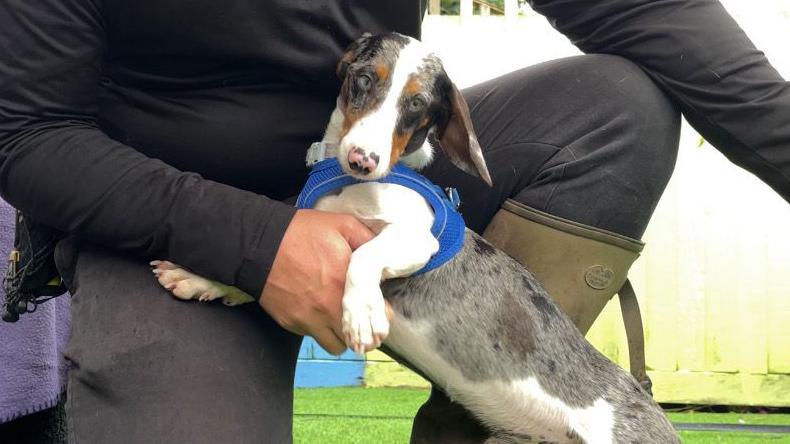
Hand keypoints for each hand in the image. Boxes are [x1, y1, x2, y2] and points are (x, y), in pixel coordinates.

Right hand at [259, 209, 374, 354]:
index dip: (382, 313)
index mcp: (348, 284)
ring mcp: (310, 320)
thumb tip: (382, 254)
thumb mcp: (342, 225)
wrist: (258, 244)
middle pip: (360, 339)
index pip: (380, 316)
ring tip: (337, 317)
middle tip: (360, 316)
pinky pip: (313, 337)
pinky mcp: (292, 324)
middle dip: (364, 330)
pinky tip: (315, 310)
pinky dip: (318, 329)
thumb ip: (367, 239)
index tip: (378, 306)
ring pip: (336, 345)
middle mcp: (331, 308)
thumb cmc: (301, 233)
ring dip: (340, 335)